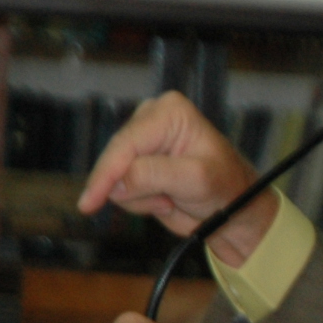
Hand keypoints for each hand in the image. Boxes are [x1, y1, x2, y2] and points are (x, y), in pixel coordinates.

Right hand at [76, 91, 276, 266]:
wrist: (233, 210)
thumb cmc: (225, 186)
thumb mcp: (195, 179)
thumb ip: (154, 176)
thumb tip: (116, 183)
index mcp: (169, 112)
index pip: (126, 143)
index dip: (107, 174)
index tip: (90, 202)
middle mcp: (150, 121)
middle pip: (115, 160)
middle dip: (136, 188)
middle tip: (168, 200)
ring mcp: (141, 144)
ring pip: (114, 179)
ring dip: (140, 197)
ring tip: (171, 198)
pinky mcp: (136, 165)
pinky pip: (119, 189)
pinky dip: (140, 202)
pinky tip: (165, 199)